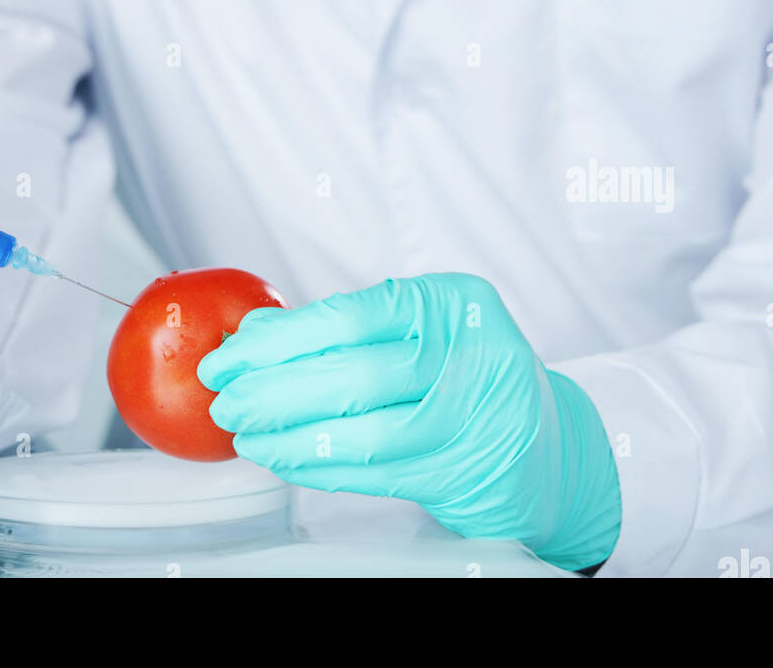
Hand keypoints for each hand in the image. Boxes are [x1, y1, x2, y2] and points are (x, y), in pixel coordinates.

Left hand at [197, 272, 621, 569]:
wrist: (546, 445)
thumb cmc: (468, 374)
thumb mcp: (422, 328)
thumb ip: (347, 326)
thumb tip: (256, 332)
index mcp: (455, 301)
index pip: (351, 315)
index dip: (280, 338)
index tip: (232, 353)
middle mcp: (472, 353)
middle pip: (353, 372)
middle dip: (273, 388)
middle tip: (226, 396)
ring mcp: (473, 416)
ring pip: (363, 427)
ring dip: (290, 433)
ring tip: (245, 431)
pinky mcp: (462, 471)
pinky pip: (374, 470)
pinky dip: (319, 464)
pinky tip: (285, 456)